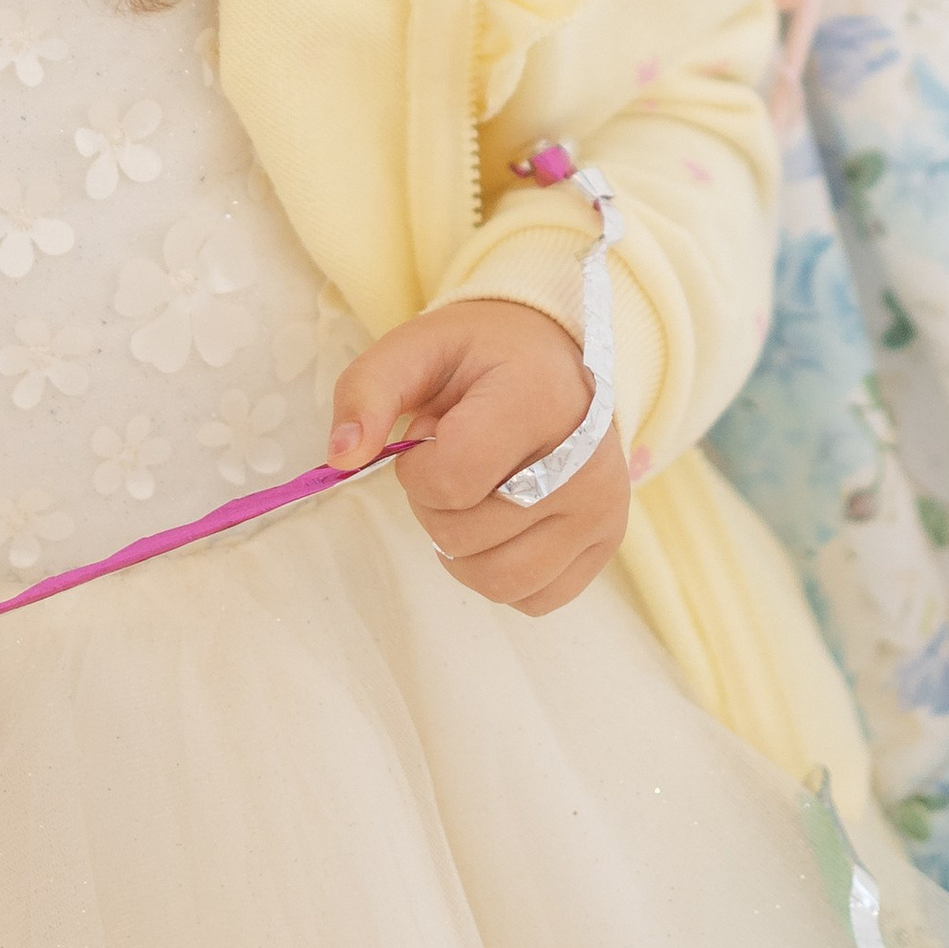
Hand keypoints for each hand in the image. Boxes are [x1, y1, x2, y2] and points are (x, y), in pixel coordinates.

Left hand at [327, 297, 628, 613]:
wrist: (554, 355)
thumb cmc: (481, 355)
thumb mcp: (417, 348)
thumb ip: (367, 393)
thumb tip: (338, 458)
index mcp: (538, 397)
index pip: (452, 478)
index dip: (417, 468)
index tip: (429, 435)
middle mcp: (586, 460)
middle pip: (467, 536)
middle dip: (434, 506)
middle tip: (453, 460)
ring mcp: (604, 508)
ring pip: (500, 582)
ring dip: (463, 549)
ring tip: (476, 494)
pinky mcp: (609, 543)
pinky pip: (534, 599)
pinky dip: (502, 573)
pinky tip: (504, 522)